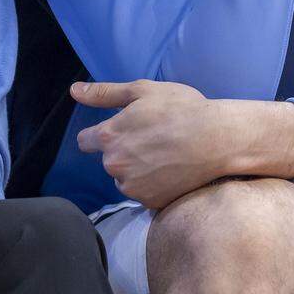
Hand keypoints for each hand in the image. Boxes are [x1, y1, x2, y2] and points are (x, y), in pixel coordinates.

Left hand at [73, 80, 293, 207]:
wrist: (218, 140)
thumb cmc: (181, 109)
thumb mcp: (142, 91)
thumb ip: (104, 93)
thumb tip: (74, 91)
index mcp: (108, 137)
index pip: (86, 140)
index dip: (103, 133)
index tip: (124, 129)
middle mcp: (114, 166)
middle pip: (109, 159)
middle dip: (124, 150)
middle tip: (153, 138)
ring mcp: (132, 187)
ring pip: (125, 178)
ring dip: (137, 169)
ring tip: (165, 154)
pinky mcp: (150, 203)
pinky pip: (144, 193)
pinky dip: (153, 185)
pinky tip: (172, 170)